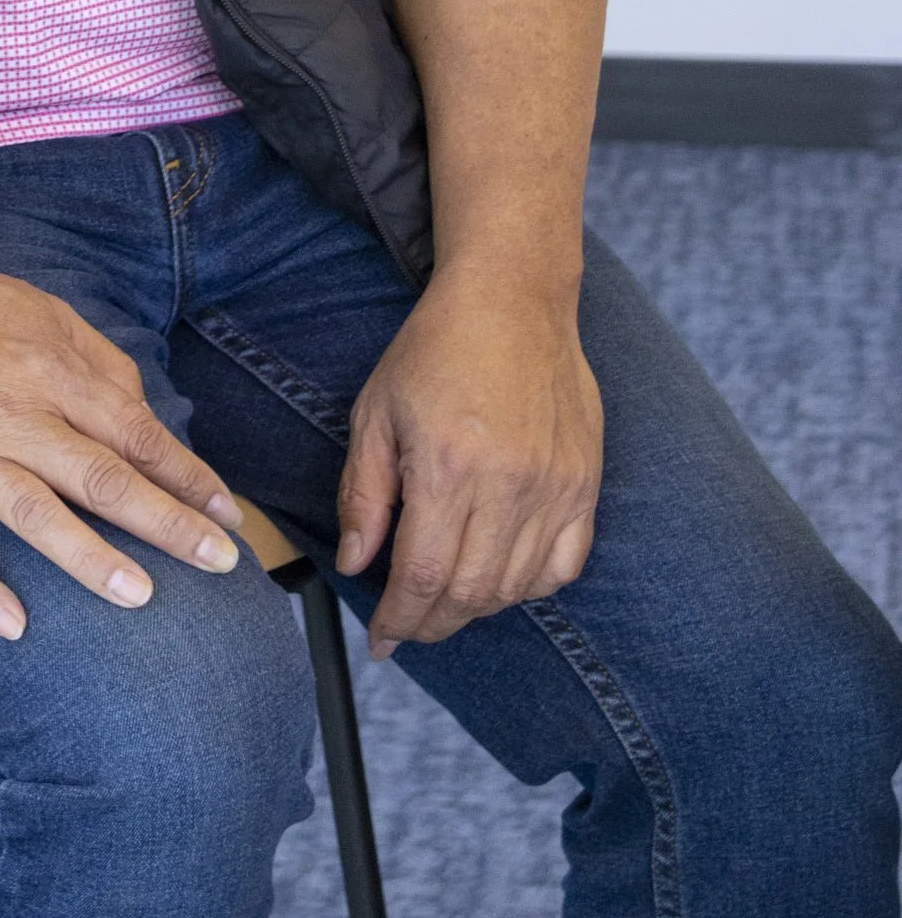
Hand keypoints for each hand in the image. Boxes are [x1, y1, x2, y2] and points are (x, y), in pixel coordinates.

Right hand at [0, 240, 244, 638]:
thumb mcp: (33, 306)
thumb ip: (92, 357)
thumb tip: (142, 411)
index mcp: (46, 368)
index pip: (133, 431)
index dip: (186, 475)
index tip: (227, 516)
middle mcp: (10, 412)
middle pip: (102, 475)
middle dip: (168, 522)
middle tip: (220, 564)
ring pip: (36, 512)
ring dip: (91, 557)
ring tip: (141, 597)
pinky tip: (12, 624)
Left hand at [334, 264, 602, 659]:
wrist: (512, 300)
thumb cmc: (435, 349)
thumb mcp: (376, 411)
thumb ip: (364, 494)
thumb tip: (355, 564)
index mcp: (447, 466)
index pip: (422, 577)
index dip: (399, 620)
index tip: (382, 640)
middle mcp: (508, 485)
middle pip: (470, 594)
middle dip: (432, 624)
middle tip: (408, 627)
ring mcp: (555, 487)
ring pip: (516, 588)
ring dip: (475, 609)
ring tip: (445, 601)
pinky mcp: (585, 485)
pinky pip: (564, 566)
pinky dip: (530, 587)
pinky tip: (500, 578)